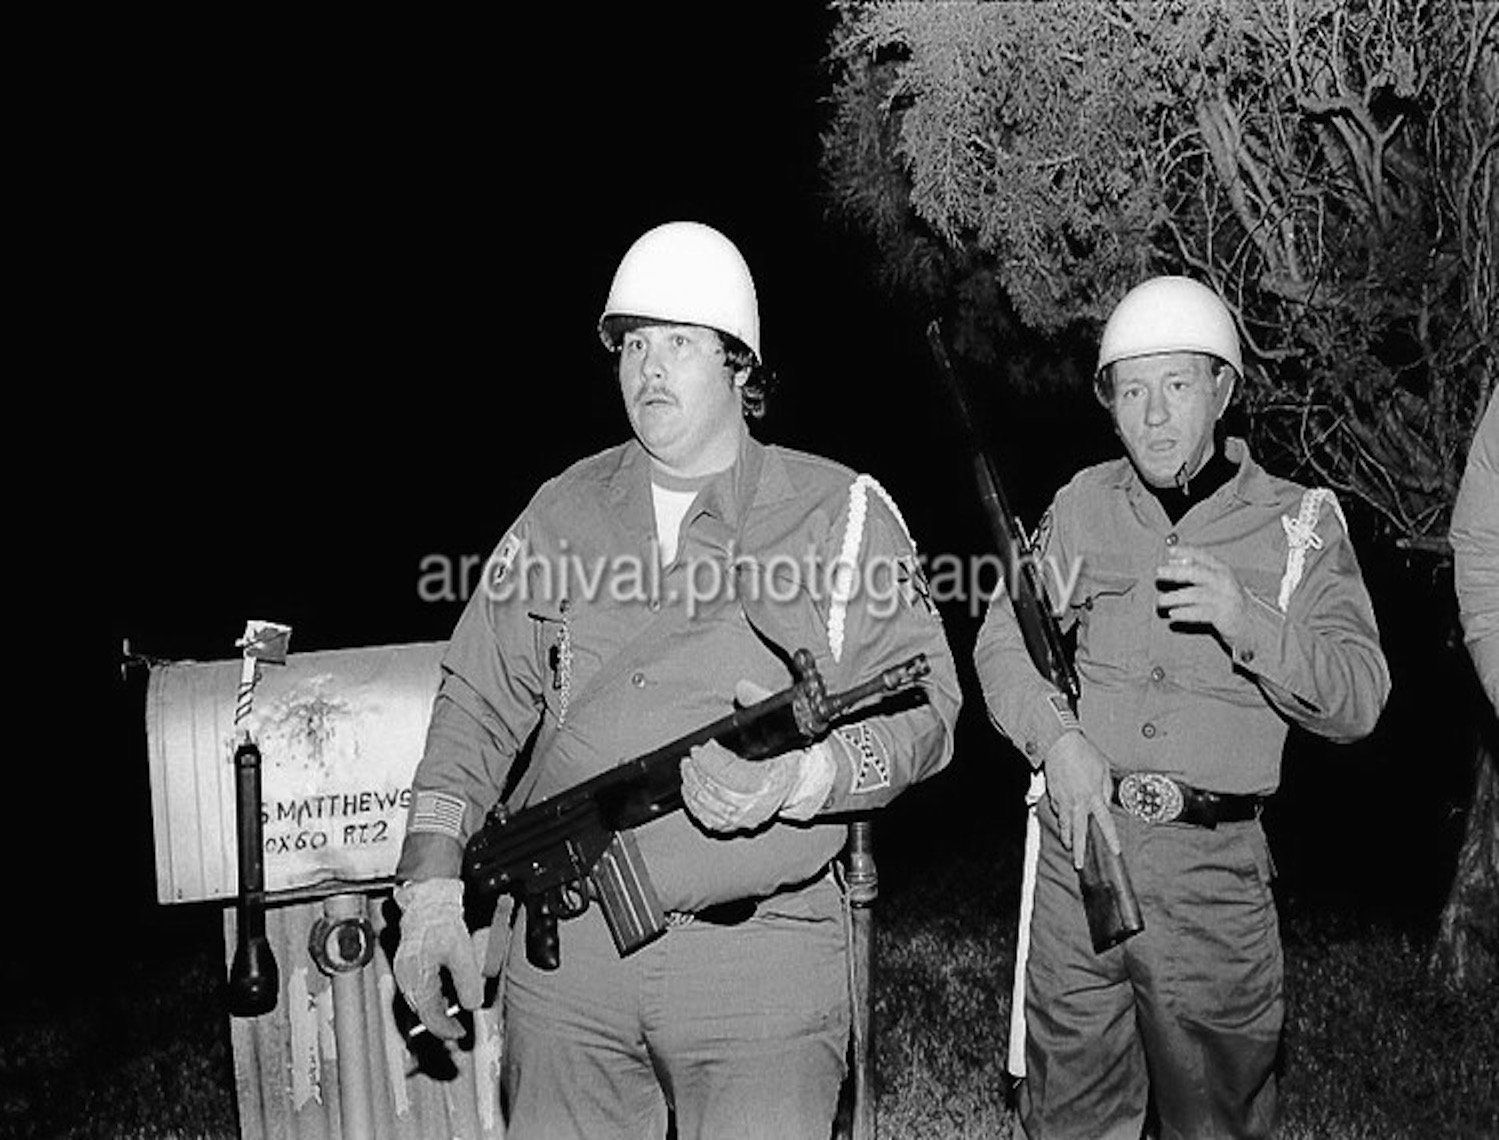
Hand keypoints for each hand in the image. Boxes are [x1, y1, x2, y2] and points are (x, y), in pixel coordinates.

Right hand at [392, 878, 482, 1040]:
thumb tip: (472, 1006)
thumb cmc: (442, 922)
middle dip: (441, 1022)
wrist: (428, 900)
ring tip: (454, 1010)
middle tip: (459, 1027)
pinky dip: (430, 996)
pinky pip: (416, 989)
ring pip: (418, 1002)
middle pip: (421, 1011)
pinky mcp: (406, 965)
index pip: (429, 1015)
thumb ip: (467, 982)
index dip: (445, 1029)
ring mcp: (403, 971)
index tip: (460, 1033)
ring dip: (435, 1009)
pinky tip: (443, 991)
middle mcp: (406, 977)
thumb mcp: (461, 953)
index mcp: (417, 977)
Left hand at [680, 679, 804, 832]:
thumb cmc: (793, 750)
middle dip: (701, 775)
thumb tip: (742, 687)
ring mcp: (751, 815)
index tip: (702, 747)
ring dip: (696, 792)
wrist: (804, 780)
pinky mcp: (741, 822)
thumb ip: (761, 702)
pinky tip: (690, 793)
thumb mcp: (782, 720)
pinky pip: (715, 823)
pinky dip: (699, 809)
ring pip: (716, 810)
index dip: (714, 762)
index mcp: (776, 776)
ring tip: (687, 772)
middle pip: (722, 794)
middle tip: (690, 759)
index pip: (737, 774)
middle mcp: (764, 801)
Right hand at [1043, 731, 1120, 869]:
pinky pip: (1058, 810)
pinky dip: (1060, 817)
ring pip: (1064, 824)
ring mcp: (1063, 799)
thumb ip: (1106, 788)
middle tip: (1077, 863)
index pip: (1105, 823)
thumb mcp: (1103, 769)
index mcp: (1093, 796)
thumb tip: (1105, 802)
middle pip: (1079, 832)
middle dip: (1079, 850)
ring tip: (1068, 846)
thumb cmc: (1083, 753)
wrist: (1059, 743)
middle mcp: (1078, 802)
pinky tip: (1062, 820)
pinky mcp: (1053, 794)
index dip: (1111, 838)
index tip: (1115, 851)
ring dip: (1067, 837)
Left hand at [1155, 544, 1249, 648]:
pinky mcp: (1223, 615)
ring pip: (1195, 594)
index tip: (1170, 551)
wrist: (1252, 622)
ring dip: (1175, 597)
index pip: (1203, 556)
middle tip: (1159, 572)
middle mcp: (1224, 582)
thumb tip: (1173, 561)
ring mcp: (1224, 598)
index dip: (1186, 552)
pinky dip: (1184, 613)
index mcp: (1222, 570)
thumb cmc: (1228, 599)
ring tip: (1160, 601)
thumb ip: (1196, 569)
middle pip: (1197, 573)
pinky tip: (1173, 614)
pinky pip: (1199, 613)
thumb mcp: (1216, 580)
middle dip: (1176, 572)